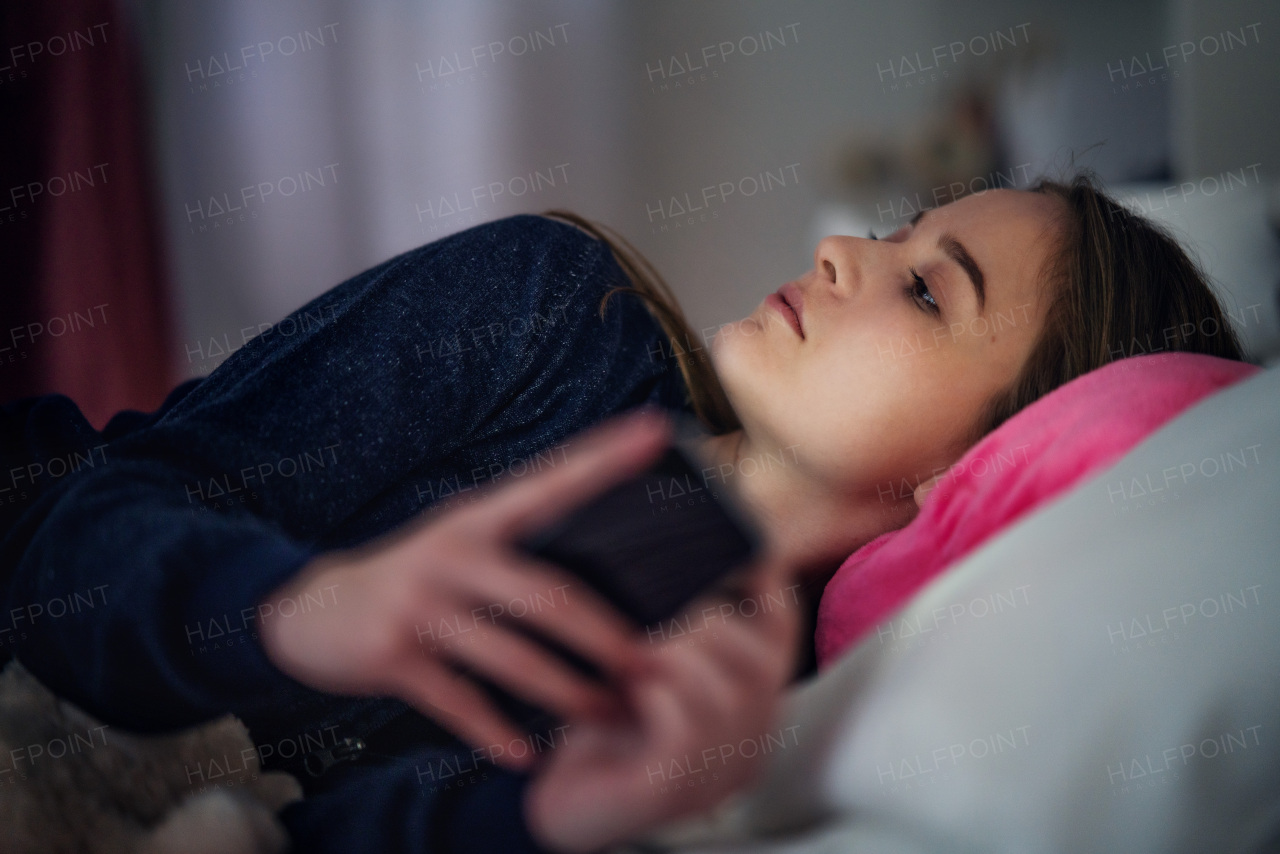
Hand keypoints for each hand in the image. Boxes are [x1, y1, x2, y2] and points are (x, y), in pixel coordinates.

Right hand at [258, 410, 672, 768]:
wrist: (310, 611)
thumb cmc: (417, 580)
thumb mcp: (463, 548)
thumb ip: (524, 554)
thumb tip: (618, 581)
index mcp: (479, 518)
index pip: (552, 480)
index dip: (604, 456)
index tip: (655, 428)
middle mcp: (453, 554)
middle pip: (549, 598)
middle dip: (607, 640)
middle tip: (656, 667)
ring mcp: (421, 605)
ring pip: (513, 659)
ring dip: (566, 695)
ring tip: (607, 715)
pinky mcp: (392, 655)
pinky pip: (459, 704)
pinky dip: (495, 734)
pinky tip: (525, 756)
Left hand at [523, 555, 801, 852]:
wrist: (562, 802)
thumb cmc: (601, 725)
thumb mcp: (642, 658)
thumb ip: (668, 617)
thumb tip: (675, 538)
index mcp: (750, 701)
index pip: (781, 631)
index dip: (765, 580)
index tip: (739, 542)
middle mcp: (748, 740)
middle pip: (761, 664)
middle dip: (706, 626)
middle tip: (656, 619)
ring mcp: (716, 772)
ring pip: (723, 695)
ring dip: (673, 658)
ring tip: (634, 650)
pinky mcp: (673, 791)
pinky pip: (684, 730)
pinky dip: (654, 695)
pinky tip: (625, 690)